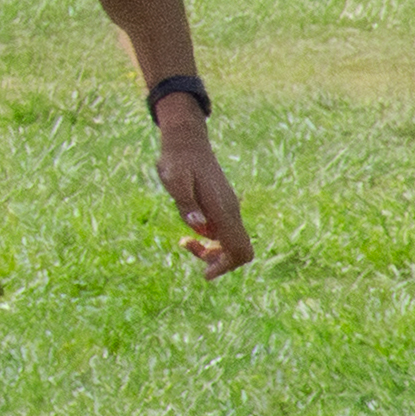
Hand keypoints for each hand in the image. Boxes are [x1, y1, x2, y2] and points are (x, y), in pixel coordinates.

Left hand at [157, 115, 254, 276]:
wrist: (186, 142)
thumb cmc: (177, 161)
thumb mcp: (175, 181)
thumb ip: (186, 204)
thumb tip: (199, 228)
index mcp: (223, 210)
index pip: (239, 249)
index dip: (226, 266)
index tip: (205, 274)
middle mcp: (231, 211)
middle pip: (239, 251)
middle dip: (218, 260)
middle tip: (187, 246)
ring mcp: (228, 209)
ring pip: (231, 242)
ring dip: (211, 250)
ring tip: (184, 241)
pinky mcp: (222, 206)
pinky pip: (223, 232)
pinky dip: (210, 239)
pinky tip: (190, 232)